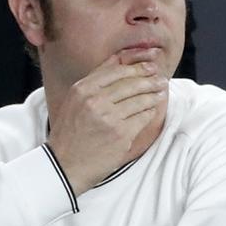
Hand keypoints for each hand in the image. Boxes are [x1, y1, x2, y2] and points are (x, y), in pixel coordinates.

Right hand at [46, 49, 167, 194]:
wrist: (64, 164)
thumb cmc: (70, 132)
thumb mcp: (74, 101)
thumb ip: (95, 82)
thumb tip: (120, 61)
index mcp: (82, 89)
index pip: (116, 69)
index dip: (137, 64)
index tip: (151, 63)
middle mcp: (95, 100)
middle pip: (131, 82)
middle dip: (150, 78)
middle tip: (161, 78)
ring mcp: (109, 117)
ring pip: (140, 99)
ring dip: (153, 94)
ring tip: (160, 92)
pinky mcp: (121, 133)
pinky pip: (143, 117)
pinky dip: (150, 111)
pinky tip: (153, 109)